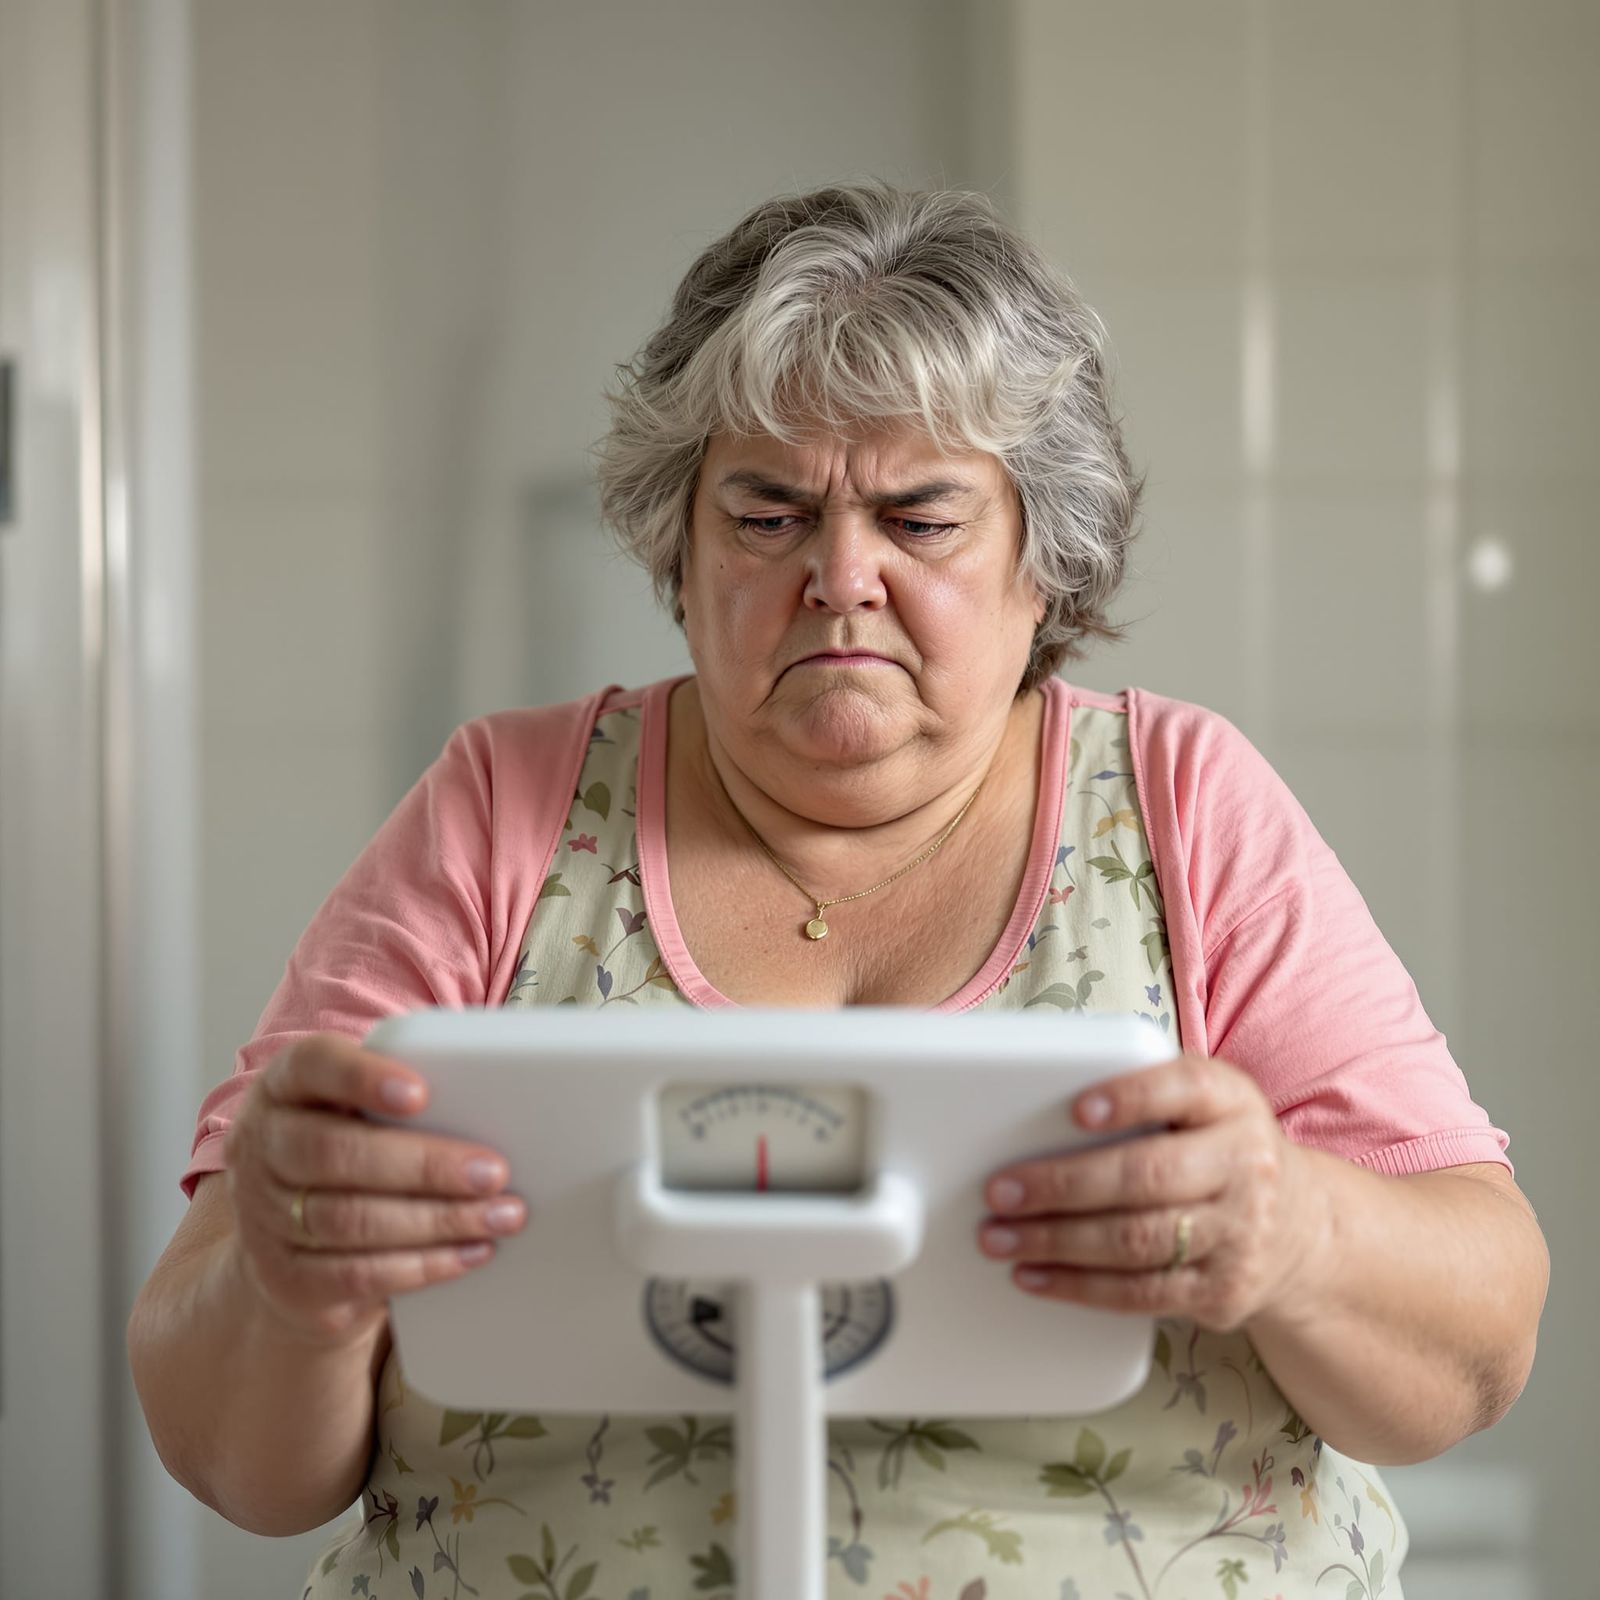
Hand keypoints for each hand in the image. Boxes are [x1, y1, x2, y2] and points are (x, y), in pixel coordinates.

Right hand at [222, 1033, 528, 1345]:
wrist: (287, 1246)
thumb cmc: (349, 1154)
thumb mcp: (359, 1111)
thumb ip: (405, 1098)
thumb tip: (498, 1099)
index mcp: (284, 1088)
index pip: (312, 1065)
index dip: (362, 1077)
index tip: (421, 1093)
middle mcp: (263, 1148)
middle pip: (335, 1153)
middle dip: (425, 1165)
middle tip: (493, 1172)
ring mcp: (265, 1218)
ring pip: (352, 1220)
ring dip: (439, 1219)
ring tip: (501, 1214)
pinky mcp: (288, 1279)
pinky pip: (359, 1274)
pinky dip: (425, 1264)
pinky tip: (472, 1251)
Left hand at [975, 1052, 1325, 1331]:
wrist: (1300, 1229)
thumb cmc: (1219, 1152)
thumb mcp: (1205, 1106)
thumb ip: (1144, 1099)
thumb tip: (1037, 1116)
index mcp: (1232, 1102)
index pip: (1186, 1088)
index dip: (1130, 1098)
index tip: (1076, 1109)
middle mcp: (1244, 1164)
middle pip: (1147, 1175)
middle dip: (1063, 1184)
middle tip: (1001, 1190)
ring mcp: (1238, 1233)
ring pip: (1137, 1241)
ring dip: (1056, 1241)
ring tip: (1000, 1236)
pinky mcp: (1222, 1291)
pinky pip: (1141, 1293)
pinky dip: (1078, 1286)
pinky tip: (1034, 1275)